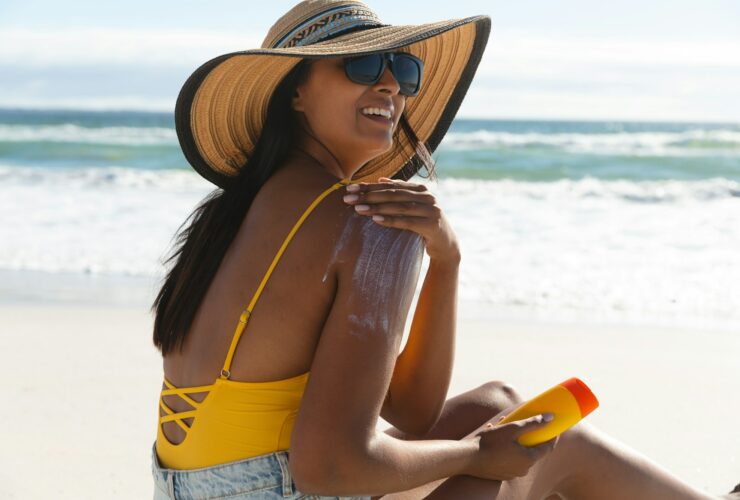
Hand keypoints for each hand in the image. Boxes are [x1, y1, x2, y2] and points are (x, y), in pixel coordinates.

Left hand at [343, 177, 459, 262]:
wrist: (446, 245)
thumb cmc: (424, 225)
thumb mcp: (413, 208)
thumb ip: (400, 193)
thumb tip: (381, 179)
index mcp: (420, 189)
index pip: (390, 185)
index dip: (369, 186)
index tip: (349, 189)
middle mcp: (427, 196)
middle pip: (393, 194)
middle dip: (369, 195)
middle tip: (348, 198)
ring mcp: (431, 210)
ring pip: (399, 206)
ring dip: (377, 207)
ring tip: (358, 209)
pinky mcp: (432, 225)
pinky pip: (407, 221)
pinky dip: (391, 220)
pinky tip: (376, 219)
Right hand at [463, 413, 557, 480]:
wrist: (467, 458)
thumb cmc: (490, 443)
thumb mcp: (512, 428)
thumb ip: (532, 423)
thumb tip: (550, 418)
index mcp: (528, 459)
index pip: (548, 447)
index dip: (552, 436)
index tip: (554, 426)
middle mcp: (523, 469)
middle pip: (534, 451)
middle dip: (532, 437)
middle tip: (528, 424)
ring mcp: (512, 473)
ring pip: (521, 455)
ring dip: (519, 443)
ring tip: (508, 428)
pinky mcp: (502, 474)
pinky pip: (511, 459)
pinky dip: (509, 450)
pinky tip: (498, 439)